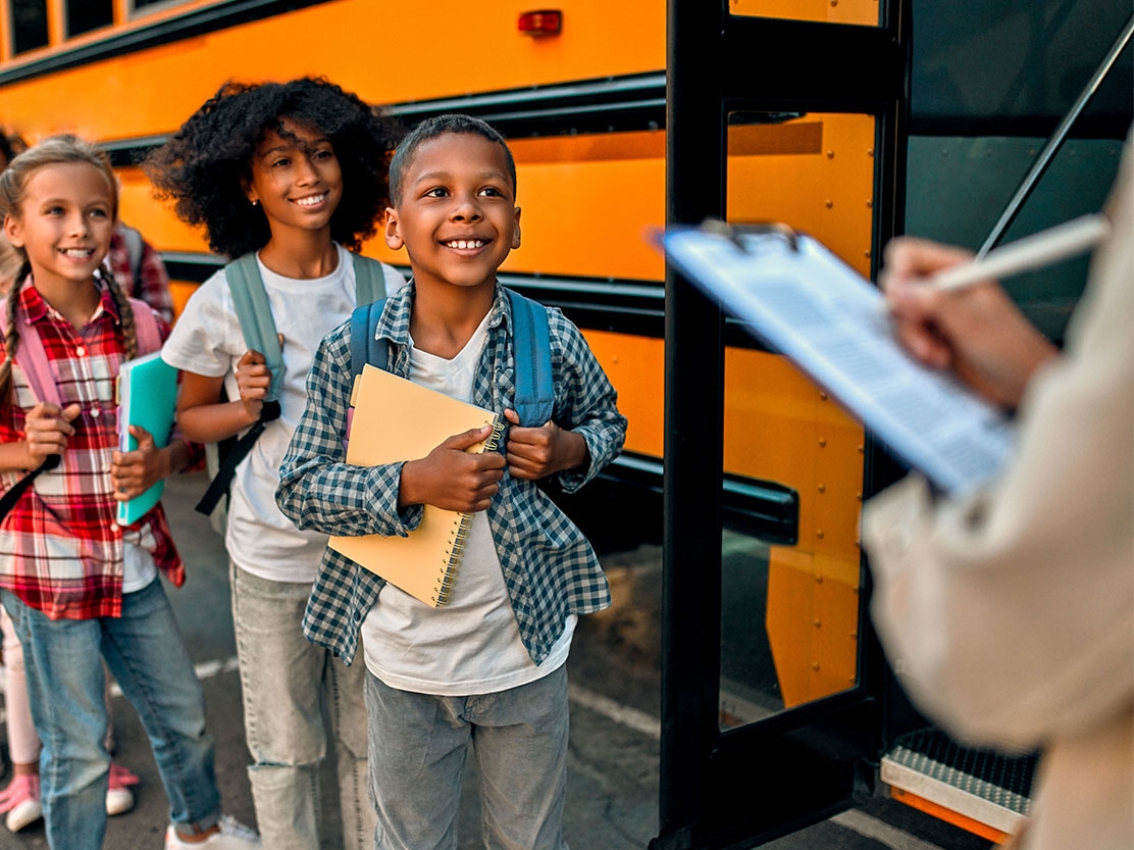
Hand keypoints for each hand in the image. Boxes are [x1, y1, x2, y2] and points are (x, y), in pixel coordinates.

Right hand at [22, 402, 80, 468]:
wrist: (31, 452)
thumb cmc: (45, 434)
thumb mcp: (54, 422)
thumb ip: (66, 415)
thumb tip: (78, 406)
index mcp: (32, 416)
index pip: (43, 406)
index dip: (57, 409)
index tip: (64, 416)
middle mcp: (29, 425)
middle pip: (56, 423)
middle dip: (68, 428)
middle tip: (72, 432)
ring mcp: (30, 437)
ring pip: (58, 436)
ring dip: (65, 441)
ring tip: (64, 442)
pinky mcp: (34, 449)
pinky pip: (56, 447)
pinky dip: (62, 449)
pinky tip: (61, 449)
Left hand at [111, 426, 169, 499]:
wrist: (165, 465)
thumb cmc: (152, 451)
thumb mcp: (148, 439)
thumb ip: (139, 432)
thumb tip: (129, 427)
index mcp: (141, 458)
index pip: (119, 459)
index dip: (115, 455)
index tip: (117, 454)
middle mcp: (140, 471)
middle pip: (116, 471)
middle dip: (113, 466)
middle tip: (117, 464)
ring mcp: (140, 482)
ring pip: (118, 483)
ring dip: (114, 478)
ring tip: (117, 474)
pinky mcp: (140, 490)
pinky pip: (126, 497)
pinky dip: (119, 495)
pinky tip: (118, 490)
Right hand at [234, 348, 272, 420]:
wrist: (253, 404)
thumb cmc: (262, 383)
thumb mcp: (268, 367)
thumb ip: (275, 351)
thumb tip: (281, 335)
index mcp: (242, 364)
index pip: (252, 353)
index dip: (262, 359)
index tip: (263, 365)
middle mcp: (239, 373)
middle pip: (264, 368)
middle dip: (270, 376)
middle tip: (265, 381)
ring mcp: (240, 384)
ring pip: (266, 381)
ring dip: (268, 386)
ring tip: (263, 388)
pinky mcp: (244, 395)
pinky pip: (263, 391)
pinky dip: (266, 394)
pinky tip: (260, 396)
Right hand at [399, 425, 506, 512]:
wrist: (420, 482)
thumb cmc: (435, 462)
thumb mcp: (451, 444)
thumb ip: (472, 436)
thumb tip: (489, 429)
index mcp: (473, 464)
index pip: (500, 461)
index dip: (496, 458)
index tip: (489, 458)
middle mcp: (475, 481)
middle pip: (499, 474)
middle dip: (493, 469)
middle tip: (481, 467)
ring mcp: (473, 495)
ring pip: (495, 488)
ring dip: (489, 483)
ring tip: (477, 478)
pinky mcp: (469, 506)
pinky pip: (488, 502)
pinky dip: (484, 497)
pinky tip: (475, 490)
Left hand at [502, 409, 586, 479]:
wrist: (566, 452)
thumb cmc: (552, 435)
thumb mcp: (541, 423)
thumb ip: (522, 418)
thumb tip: (506, 413)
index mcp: (544, 438)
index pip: (514, 434)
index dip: (514, 430)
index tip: (518, 430)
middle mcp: (541, 454)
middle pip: (511, 446)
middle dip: (512, 441)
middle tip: (519, 439)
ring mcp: (537, 467)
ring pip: (510, 458)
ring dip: (511, 452)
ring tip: (519, 448)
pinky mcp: (534, 476)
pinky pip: (512, 470)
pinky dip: (513, 464)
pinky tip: (520, 458)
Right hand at [881, 237, 1058, 408]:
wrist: (1018, 381)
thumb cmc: (1011, 347)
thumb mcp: (970, 321)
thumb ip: (932, 301)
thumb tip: (899, 288)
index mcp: (955, 269)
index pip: (908, 254)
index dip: (899, 273)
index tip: (902, 298)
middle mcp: (941, 288)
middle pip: (897, 287)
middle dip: (906, 313)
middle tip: (923, 326)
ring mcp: (933, 313)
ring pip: (898, 316)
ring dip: (914, 338)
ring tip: (936, 350)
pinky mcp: (928, 336)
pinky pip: (904, 338)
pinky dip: (916, 350)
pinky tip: (938, 357)